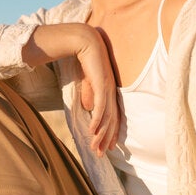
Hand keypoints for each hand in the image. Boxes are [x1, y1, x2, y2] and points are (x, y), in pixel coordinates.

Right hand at [21, 23, 120, 156]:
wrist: (83, 40)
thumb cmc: (83, 57)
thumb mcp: (86, 80)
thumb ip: (89, 93)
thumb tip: (88, 107)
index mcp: (109, 90)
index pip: (112, 115)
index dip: (110, 132)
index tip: (106, 146)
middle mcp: (111, 91)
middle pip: (112, 120)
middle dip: (106, 138)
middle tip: (101, 153)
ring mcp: (108, 88)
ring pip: (107, 117)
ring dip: (101, 133)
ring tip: (96, 147)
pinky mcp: (102, 85)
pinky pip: (101, 107)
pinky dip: (98, 121)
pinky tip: (93, 131)